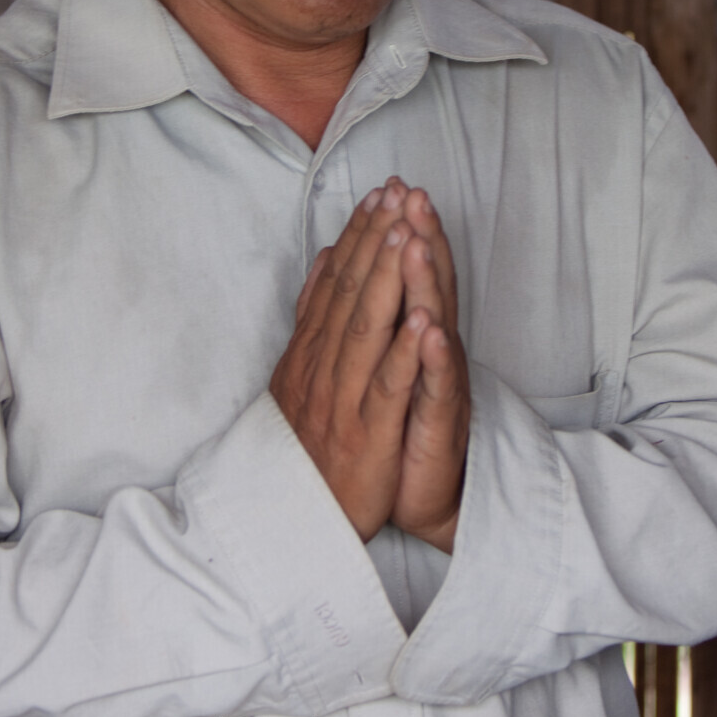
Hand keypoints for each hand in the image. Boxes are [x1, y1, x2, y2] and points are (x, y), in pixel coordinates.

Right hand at [269, 180, 433, 540]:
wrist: (294, 523)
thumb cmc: (306, 449)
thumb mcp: (299, 377)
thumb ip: (313, 320)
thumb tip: (322, 261)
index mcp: (310, 353)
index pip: (335, 283)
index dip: (358, 236)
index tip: (379, 195)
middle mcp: (323, 369)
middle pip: (350, 295)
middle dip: (375, 241)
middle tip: (396, 194)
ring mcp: (343, 400)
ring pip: (366, 330)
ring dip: (386, 281)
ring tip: (405, 235)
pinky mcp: (366, 435)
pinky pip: (387, 388)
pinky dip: (404, 353)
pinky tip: (422, 320)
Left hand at [390, 192, 469, 553]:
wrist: (424, 495)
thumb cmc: (400, 423)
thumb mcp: (382, 362)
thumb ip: (375, 312)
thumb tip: (357, 263)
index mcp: (410, 335)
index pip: (409, 273)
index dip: (402, 229)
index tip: (392, 185)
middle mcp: (429, 352)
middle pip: (427, 285)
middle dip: (419, 237)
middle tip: (412, 193)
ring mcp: (436, 385)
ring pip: (433, 326)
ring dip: (426, 282)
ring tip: (419, 239)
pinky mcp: (437, 424)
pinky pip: (436, 388)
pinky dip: (433, 359)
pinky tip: (431, 330)